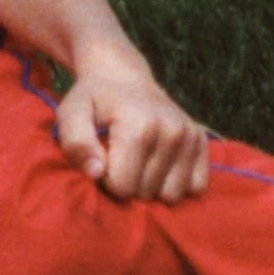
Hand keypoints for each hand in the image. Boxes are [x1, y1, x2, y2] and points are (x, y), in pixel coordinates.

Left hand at [54, 54, 210, 202]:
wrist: (124, 78)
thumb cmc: (94, 100)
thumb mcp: (71, 113)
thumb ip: (76, 142)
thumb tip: (97, 172)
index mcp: (139, 125)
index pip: (123, 188)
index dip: (106, 179)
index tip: (103, 157)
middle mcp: (172, 131)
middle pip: (146, 194)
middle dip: (128, 183)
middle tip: (119, 156)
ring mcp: (190, 136)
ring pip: (172, 196)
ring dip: (152, 186)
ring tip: (139, 160)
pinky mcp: (202, 142)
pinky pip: (196, 188)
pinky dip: (176, 182)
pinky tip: (159, 162)